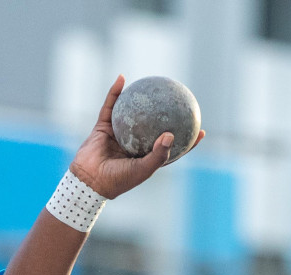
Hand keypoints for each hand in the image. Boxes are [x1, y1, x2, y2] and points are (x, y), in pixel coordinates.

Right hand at [69, 75, 205, 199]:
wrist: (89, 180)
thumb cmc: (119, 179)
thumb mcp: (143, 169)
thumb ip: (158, 154)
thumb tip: (171, 134)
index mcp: (147, 157)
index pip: (171, 148)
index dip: (187, 140)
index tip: (201, 131)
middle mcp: (135, 144)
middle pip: (154, 126)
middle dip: (166, 114)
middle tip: (181, 100)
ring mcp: (119, 134)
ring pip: (133, 113)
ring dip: (141, 98)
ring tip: (152, 83)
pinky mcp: (104, 126)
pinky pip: (111, 105)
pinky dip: (115, 92)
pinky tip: (122, 78)